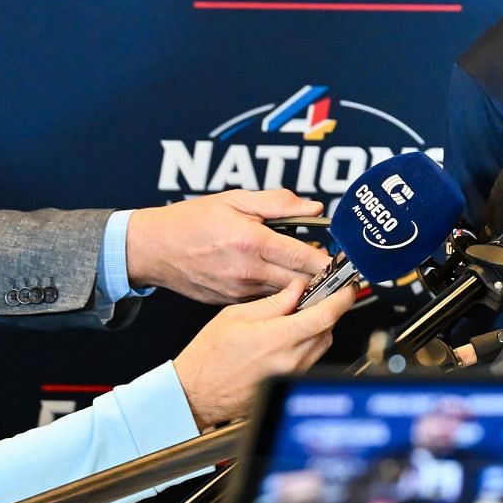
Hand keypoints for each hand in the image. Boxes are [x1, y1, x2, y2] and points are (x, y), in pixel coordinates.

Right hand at [125, 189, 329, 303]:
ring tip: (314, 276)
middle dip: (323, 278)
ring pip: (284, 294)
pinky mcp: (231, 302)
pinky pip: (264, 299)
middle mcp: (247, 271)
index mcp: (251, 242)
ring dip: (302, 287)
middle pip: (300, 282)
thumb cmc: (191, 221)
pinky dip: (278, 293)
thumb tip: (314, 209)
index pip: (304, 258)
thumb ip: (278, 203)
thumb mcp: (234, 200)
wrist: (153, 249)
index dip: (331, 263)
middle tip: (339, 271)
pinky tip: (280, 281)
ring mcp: (239, 290)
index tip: (349, 263)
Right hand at [172, 278, 356, 427]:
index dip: (342, 297)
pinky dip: (308, 342)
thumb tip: (298, 288)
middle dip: (327, 309)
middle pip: (329, 328)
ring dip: (317, 326)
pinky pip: (312, 356)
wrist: (196, 392)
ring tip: (293, 317)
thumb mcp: (236, 316)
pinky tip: (287, 336)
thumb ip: (273, 302)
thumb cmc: (209, 357)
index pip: (326, 314)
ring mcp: (293, 372)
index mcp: (278, 338)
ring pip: (322, 342)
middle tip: (314, 296)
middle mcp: (291, 358)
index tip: (347, 286)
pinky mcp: (291, 380)